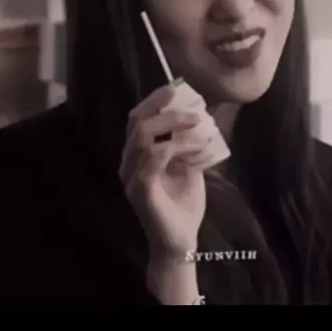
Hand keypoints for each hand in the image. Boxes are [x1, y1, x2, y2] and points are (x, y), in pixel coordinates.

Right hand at [118, 83, 218, 257]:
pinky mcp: (140, 189)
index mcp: (137, 154)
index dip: (155, 101)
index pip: (138, 118)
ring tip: (203, 129)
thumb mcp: (188, 166)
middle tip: (195, 109)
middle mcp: (128, 162)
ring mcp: (130, 175)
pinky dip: (180, 148)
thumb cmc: (183, 204)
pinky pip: (155, 158)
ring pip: (144, 136)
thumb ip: (187, 142)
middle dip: (165, 109)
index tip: (177, 89)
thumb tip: (200, 114)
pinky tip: (200, 150)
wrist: (181, 241)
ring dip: (177, 128)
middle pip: (137, 121)